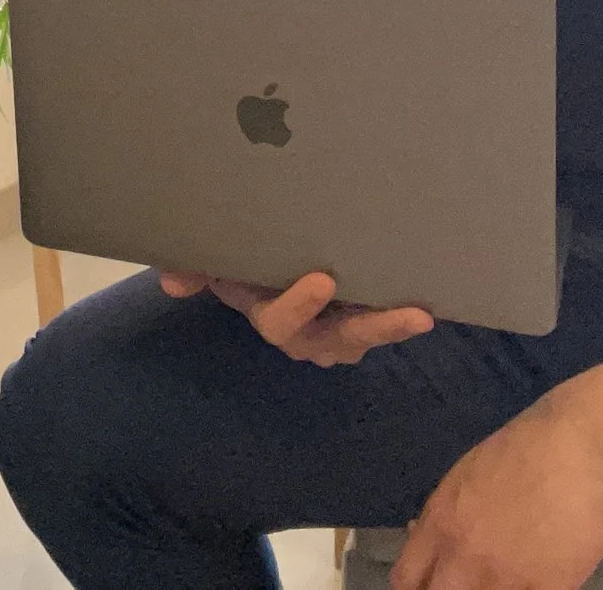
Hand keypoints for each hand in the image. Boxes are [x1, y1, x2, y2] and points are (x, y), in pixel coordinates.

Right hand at [157, 268, 431, 366]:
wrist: (266, 265)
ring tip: (426, 313)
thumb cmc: (243, 262)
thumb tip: (170, 279)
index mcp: (271, 317)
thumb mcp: (216, 263)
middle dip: (376, 328)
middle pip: (342, 339)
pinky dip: (403, 311)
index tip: (323, 278)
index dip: (300, 305)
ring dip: (396, 326)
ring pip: (369, 334)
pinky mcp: (365, 319)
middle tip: (412, 314)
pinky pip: (385, 321)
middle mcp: (310, 335)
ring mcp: (341, 332)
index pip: (282, 321)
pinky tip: (433, 293)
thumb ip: (194, 268)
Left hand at [391, 400, 602, 589]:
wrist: (575, 450)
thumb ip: (441, 516)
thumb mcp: (463, 477)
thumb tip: (416, 534)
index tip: (429, 586)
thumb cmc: (520, 452)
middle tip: (466, 583)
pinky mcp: (546, 588)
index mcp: (439, 524)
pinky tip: (536, 578)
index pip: (406, 579)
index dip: (416, 589)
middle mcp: (464, 556)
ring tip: (504, 577)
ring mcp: (505, 577)